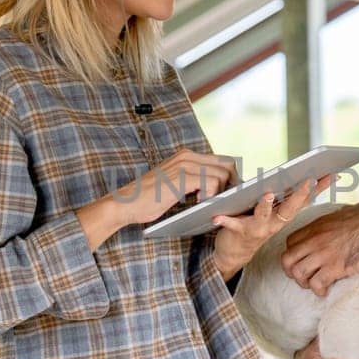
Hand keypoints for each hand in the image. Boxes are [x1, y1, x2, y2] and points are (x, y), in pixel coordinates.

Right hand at [112, 150, 238, 226]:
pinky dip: (210, 195)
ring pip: (222, 173)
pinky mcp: (181, 177)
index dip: (231, 176)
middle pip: (227, 163)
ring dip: (221, 192)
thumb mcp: (175, 184)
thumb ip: (193, 180)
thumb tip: (218, 187)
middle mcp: (187, 156)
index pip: (221, 159)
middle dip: (232, 183)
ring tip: (207, 202)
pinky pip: (211, 182)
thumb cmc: (149, 199)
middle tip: (226, 200)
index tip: (230, 193)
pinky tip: (198, 202)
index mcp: (186, 156)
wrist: (126, 203)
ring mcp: (184, 165)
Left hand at [212, 176, 330, 278]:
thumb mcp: (274, 209)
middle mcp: (276, 222)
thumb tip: (299, 173)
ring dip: (266, 204)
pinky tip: (217, 216)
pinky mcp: (240, 232)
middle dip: (299, 193)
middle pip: (290, 206)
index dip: (319, 187)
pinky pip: (233, 225)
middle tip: (307, 179)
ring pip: (264, 215)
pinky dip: (225, 220)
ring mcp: (259, 228)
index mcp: (284, 213)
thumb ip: (284, 195)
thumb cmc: (255, 223)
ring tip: (268, 193)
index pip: (305, 198)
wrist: (234, 253)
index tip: (332, 173)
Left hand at [281, 203, 358, 297]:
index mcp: (316, 226)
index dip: (293, 254)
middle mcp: (315, 240)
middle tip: (303, 277)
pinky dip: (318, 291)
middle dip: (292, 272)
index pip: (290, 242)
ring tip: (314, 285)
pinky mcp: (334, 268)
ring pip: (298, 273)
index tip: (302, 260)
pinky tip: (325, 291)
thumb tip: (334, 222)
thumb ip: (331, 222)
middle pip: (287, 259)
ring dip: (303, 282)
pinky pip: (316, 284)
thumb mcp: (342, 214)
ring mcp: (323, 254)